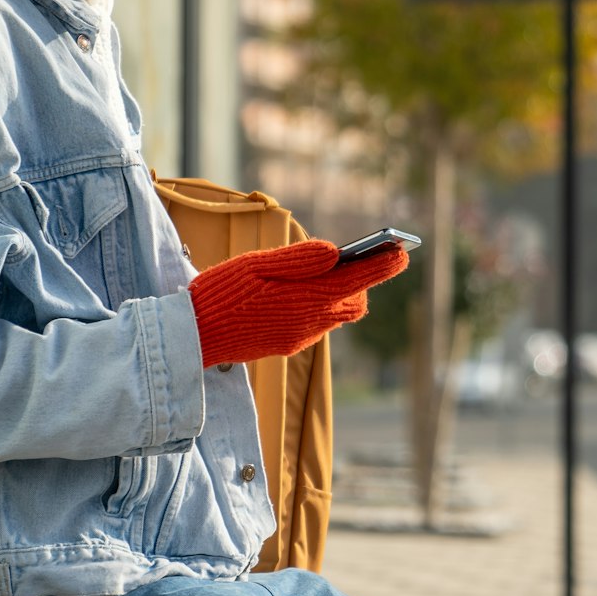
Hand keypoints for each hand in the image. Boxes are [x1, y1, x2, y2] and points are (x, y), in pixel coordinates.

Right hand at [189, 238, 410, 367]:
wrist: (194, 336)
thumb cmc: (220, 294)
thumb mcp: (256, 264)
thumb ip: (299, 259)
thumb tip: (337, 253)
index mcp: (305, 298)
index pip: (357, 280)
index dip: (383, 265)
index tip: (402, 251)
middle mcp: (310, 322)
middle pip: (355, 301)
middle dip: (366, 280)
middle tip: (368, 256)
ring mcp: (300, 337)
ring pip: (338, 314)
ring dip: (343, 293)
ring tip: (335, 271)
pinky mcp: (288, 344)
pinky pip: (318, 323)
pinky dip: (321, 305)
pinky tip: (303, 292)